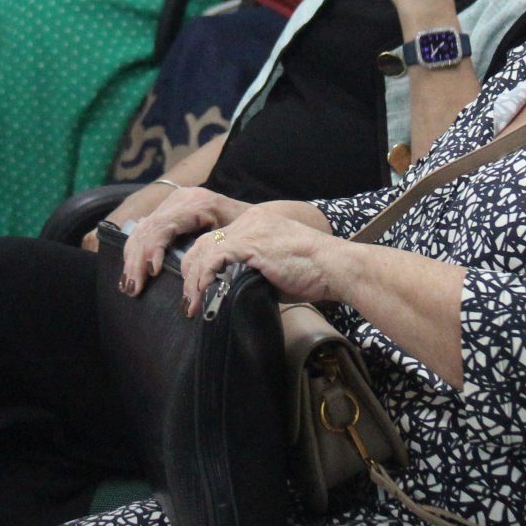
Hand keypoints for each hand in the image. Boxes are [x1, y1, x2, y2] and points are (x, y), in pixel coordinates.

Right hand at [117, 186, 248, 295]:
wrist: (255, 213)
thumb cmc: (249, 229)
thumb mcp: (237, 238)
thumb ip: (214, 252)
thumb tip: (192, 277)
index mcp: (197, 204)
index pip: (163, 226)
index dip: (153, 250)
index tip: (152, 273)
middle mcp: (180, 200)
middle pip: (148, 229)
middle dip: (137, 261)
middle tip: (132, 289)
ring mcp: (172, 203)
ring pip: (141, 229)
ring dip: (132, 259)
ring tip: (128, 286)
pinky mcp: (168, 211)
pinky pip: (145, 228)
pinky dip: (136, 250)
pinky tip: (131, 270)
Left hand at [171, 204, 345, 317]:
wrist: (336, 267)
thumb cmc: (314, 274)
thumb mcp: (277, 268)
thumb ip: (253, 271)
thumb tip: (233, 292)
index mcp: (257, 223)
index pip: (217, 239)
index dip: (201, 265)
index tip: (198, 289)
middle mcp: (251, 220)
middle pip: (204, 242)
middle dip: (191, 273)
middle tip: (189, 301)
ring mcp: (251, 230)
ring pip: (205, 250)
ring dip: (193, 280)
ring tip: (193, 304)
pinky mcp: (252, 244)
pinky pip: (215, 257)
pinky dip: (204, 276)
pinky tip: (203, 293)